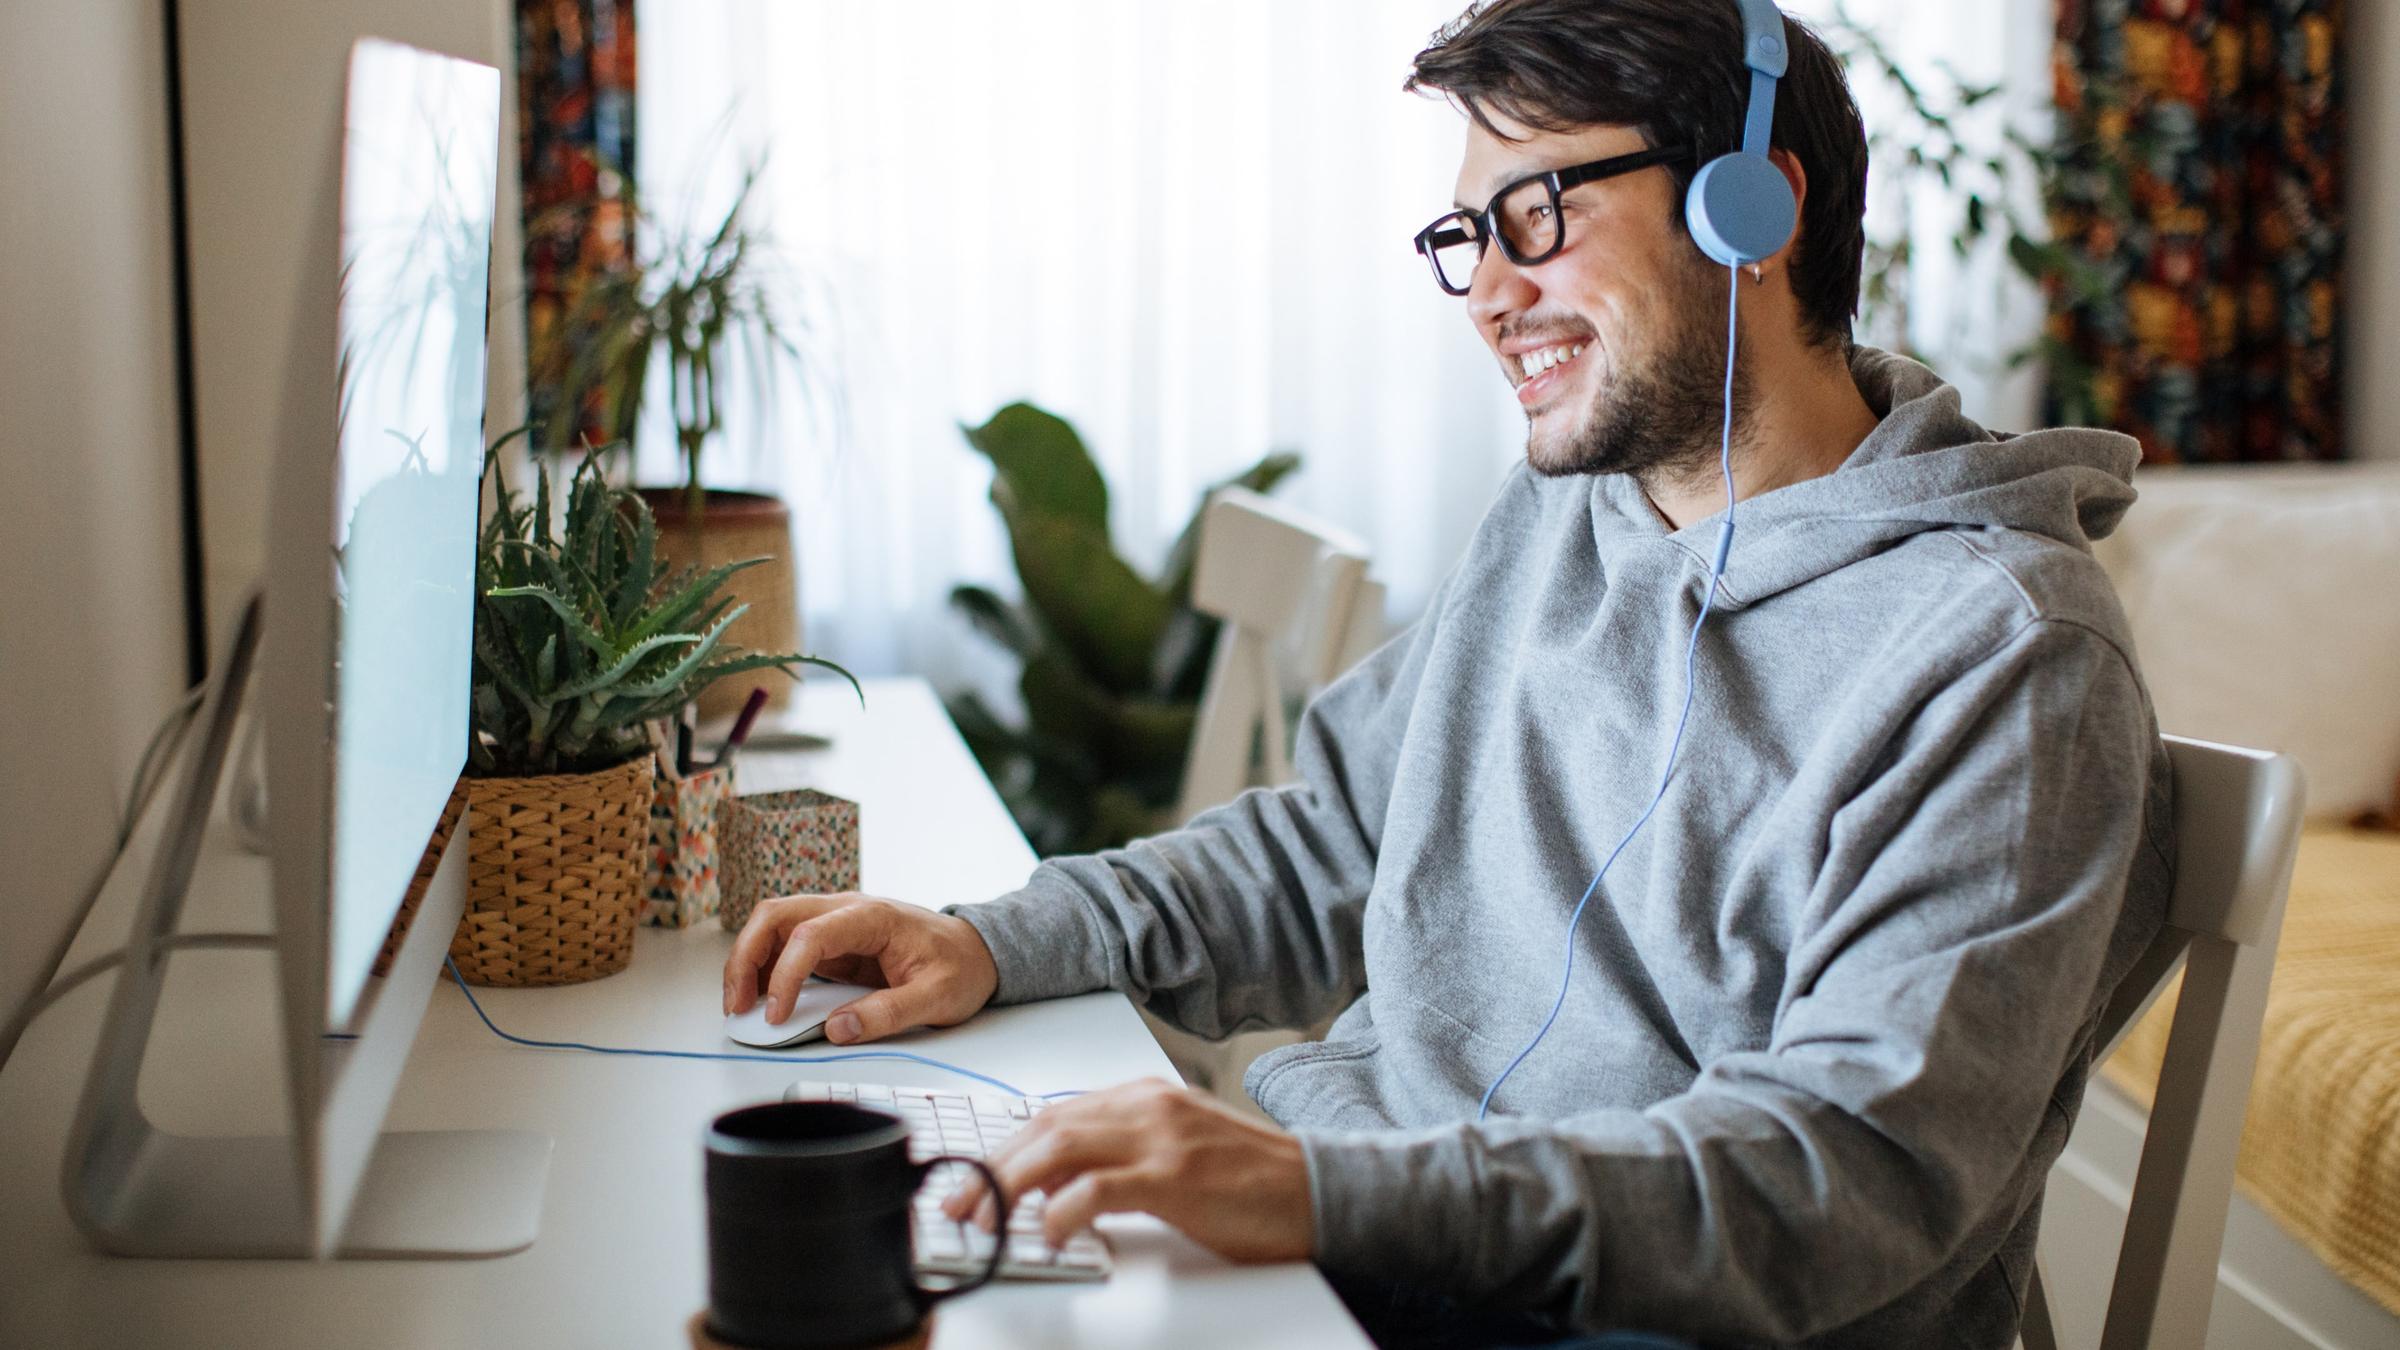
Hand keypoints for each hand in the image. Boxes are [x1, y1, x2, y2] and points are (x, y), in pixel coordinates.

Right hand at [723, 893, 998, 1043]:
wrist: (978, 951)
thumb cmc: (961, 967)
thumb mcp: (937, 997)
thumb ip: (888, 1013)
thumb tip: (837, 1028)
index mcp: (872, 917)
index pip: (811, 935)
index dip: (785, 975)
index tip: (776, 1016)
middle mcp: (847, 910)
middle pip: (776, 915)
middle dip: (745, 957)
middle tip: (736, 1006)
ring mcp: (836, 922)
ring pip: (773, 925)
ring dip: (748, 961)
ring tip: (740, 1006)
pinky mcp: (833, 941)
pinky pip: (785, 944)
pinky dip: (764, 967)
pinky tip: (760, 997)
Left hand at [942, 1079, 1313, 1262]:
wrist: (1319, 1188)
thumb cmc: (1252, 1181)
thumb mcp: (1177, 1152)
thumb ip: (1119, 1156)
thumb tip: (1053, 1185)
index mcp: (1145, 1097)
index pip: (1053, 1114)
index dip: (1003, 1149)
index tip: (970, 1181)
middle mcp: (1148, 1107)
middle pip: (1045, 1128)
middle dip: (991, 1168)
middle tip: (958, 1207)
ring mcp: (1162, 1138)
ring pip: (1060, 1149)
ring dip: (1008, 1187)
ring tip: (983, 1221)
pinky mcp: (1178, 1178)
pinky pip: (1100, 1188)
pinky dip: (1062, 1209)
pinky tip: (1047, 1233)